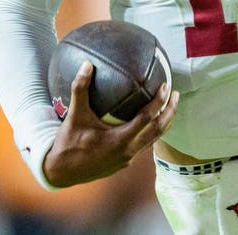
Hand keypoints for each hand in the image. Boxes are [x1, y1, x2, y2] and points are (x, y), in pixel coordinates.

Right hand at [43, 61, 179, 186]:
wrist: (61, 172)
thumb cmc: (68, 143)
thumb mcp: (74, 115)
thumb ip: (80, 89)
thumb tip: (87, 65)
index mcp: (120, 140)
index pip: (147, 118)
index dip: (159, 102)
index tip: (166, 86)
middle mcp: (128, 151)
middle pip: (158, 130)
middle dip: (170, 111)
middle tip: (176, 94)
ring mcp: (128, 159)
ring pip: (154, 139)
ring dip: (164, 122)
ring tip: (170, 106)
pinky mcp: (125, 163)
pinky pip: (145, 145)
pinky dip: (152, 131)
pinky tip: (150, 121)